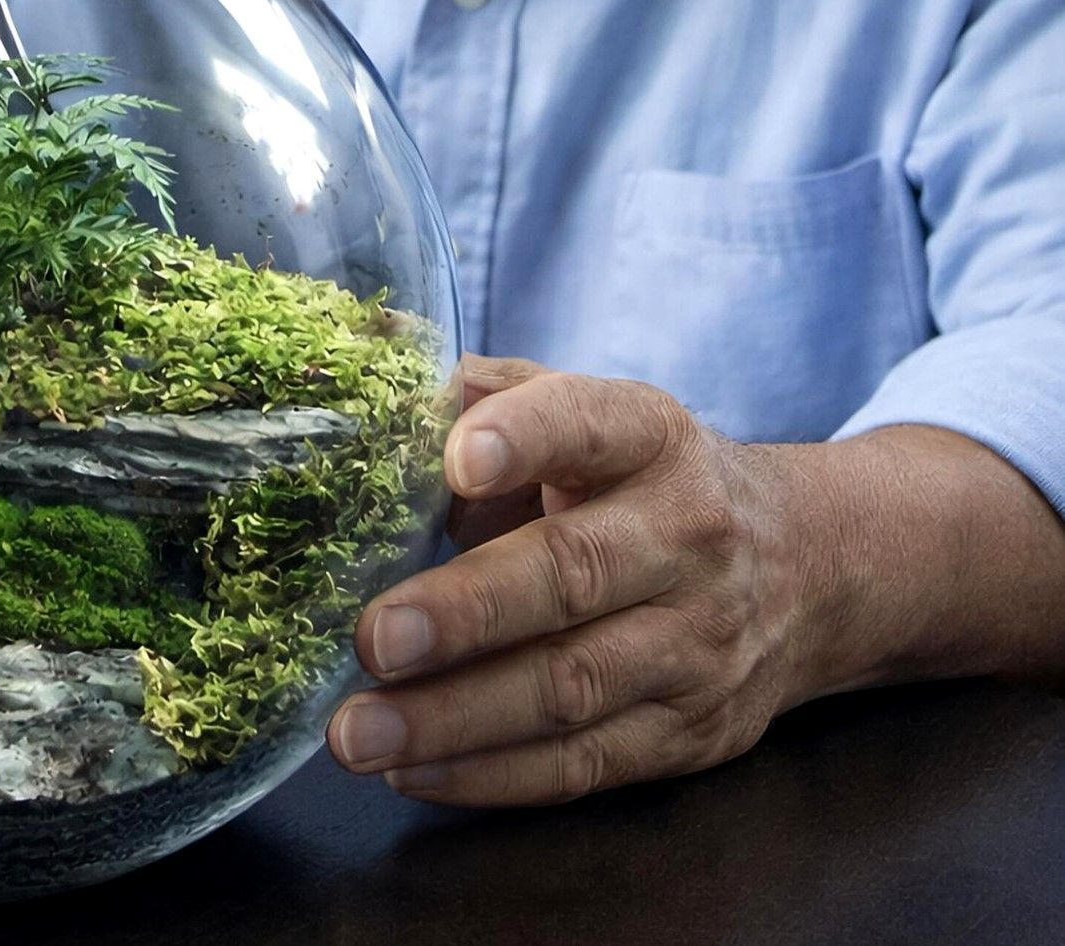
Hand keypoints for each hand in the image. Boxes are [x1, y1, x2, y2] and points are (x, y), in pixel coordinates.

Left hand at [327, 356, 817, 804]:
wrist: (808, 566)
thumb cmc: (642, 479)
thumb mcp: (591, 414)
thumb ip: (493, 395)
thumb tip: (394, 393)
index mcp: (650, 437)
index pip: (587, 423)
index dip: (523, 437)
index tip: (455, 461)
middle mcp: (685, 536)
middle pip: (571, 576)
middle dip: (465, 613)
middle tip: (372, 637)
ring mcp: (696, 643)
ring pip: (570, 687)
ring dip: (454, 717)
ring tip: (360, 732)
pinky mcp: (692, 733)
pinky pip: (584, 765)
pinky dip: (490, 775)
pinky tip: (412, 771)